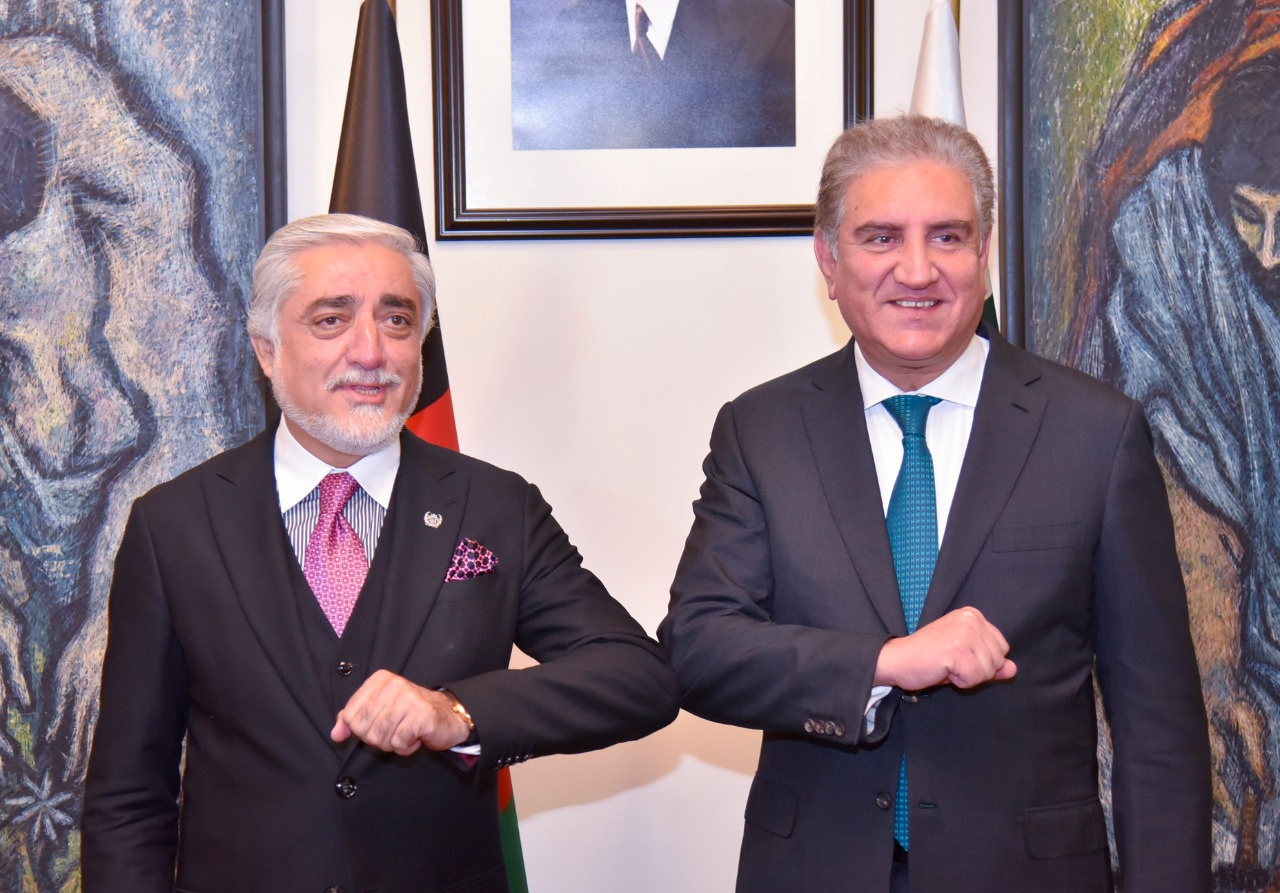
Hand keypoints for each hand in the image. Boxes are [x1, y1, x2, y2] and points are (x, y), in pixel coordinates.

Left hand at [331, 670, 470, 754]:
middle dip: (376, 738)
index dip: (362, 729)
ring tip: (405, 733)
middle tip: (394, 730)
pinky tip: (415, 737)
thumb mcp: (379, 710)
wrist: (448, 715)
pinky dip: (405, 747)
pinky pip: (399, 743)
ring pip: (379, 737)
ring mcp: (408, 699)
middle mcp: (393, 685)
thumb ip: (353, 719)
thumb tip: (336, 734)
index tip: (379, 724)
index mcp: (379, 680)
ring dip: (392, 744)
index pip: (350, 715)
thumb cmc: (410, 714)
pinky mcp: (421, 715)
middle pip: (363, 728)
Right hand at [874, 606, 1016, 690]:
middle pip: (998, 659)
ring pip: (988, 671)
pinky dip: (959, 682)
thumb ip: (990, 662)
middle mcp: (971, 619)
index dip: (982, 660)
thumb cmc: (929, 658)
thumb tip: (1012, 669)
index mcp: (973, 615)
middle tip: (951, 662)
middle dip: (977, 669)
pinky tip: (943, 670)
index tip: (957, 656)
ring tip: (946, 666)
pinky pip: (974, 678)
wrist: (898, 660)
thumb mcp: (964, 656)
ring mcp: (964, 633)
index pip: (1001, 648)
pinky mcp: (956, 649)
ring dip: (968, 676)